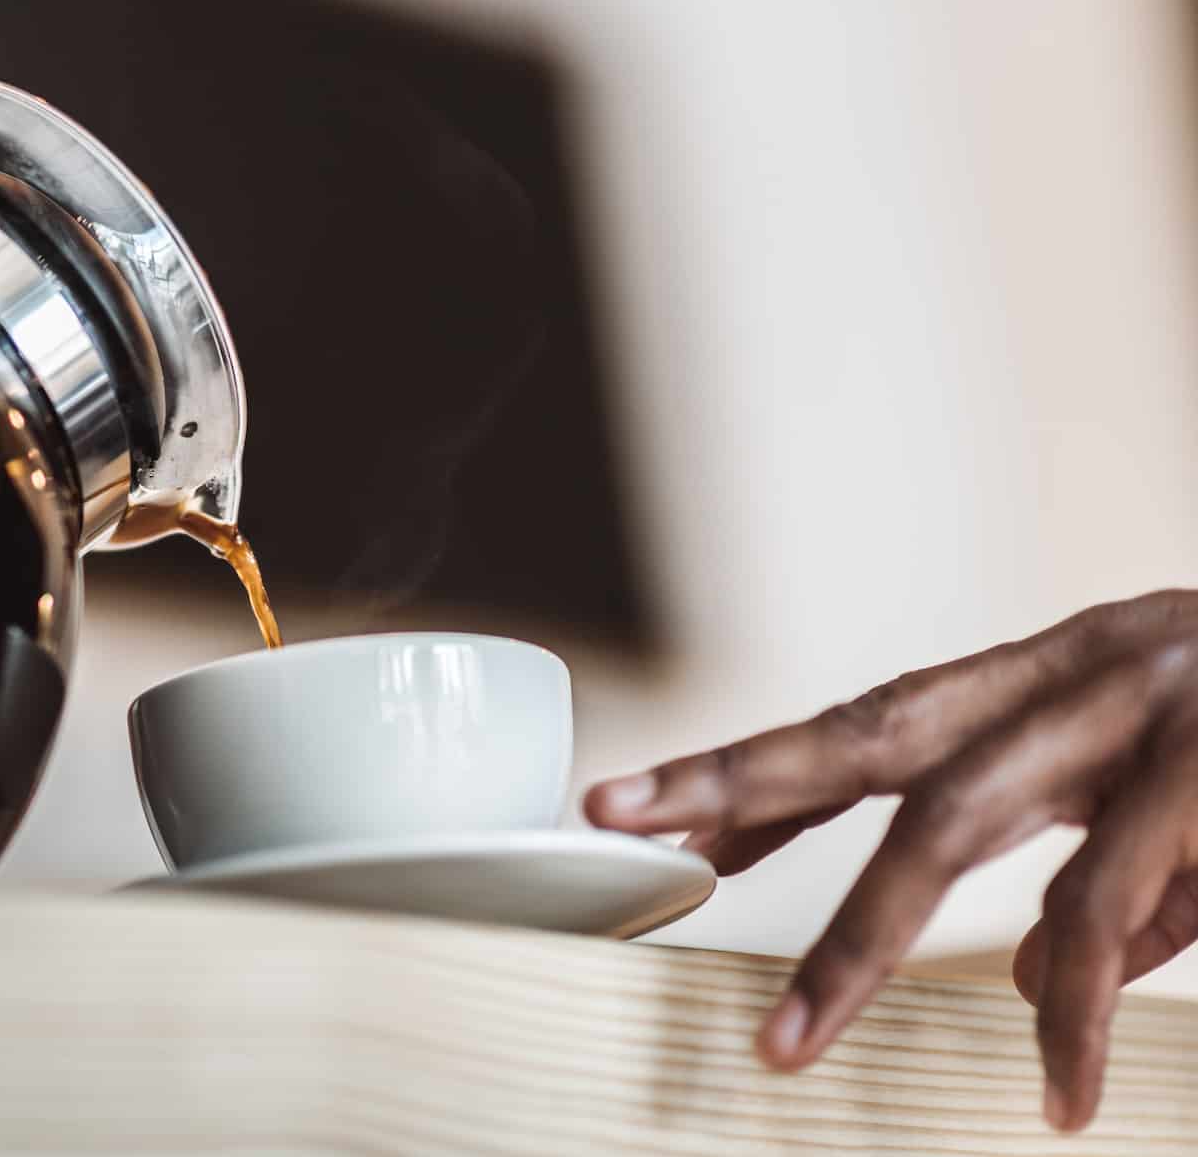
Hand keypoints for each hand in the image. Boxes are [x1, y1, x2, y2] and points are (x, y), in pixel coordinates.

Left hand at [583, 590, 1197, 1132]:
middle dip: (738, 778)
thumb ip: (1122, 888)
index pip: (882, 716)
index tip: (652, 816)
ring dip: (863, 939)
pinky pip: (1114, 899)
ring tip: (790, 1043)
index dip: (769, 767)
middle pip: (872, 725)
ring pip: (958, 818)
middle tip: (614, 820)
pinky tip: (1056, 1088)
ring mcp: (1153, 705)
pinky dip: (1073, 1004)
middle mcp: (1088, 669)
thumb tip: (1051, 984)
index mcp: (1068, 673)